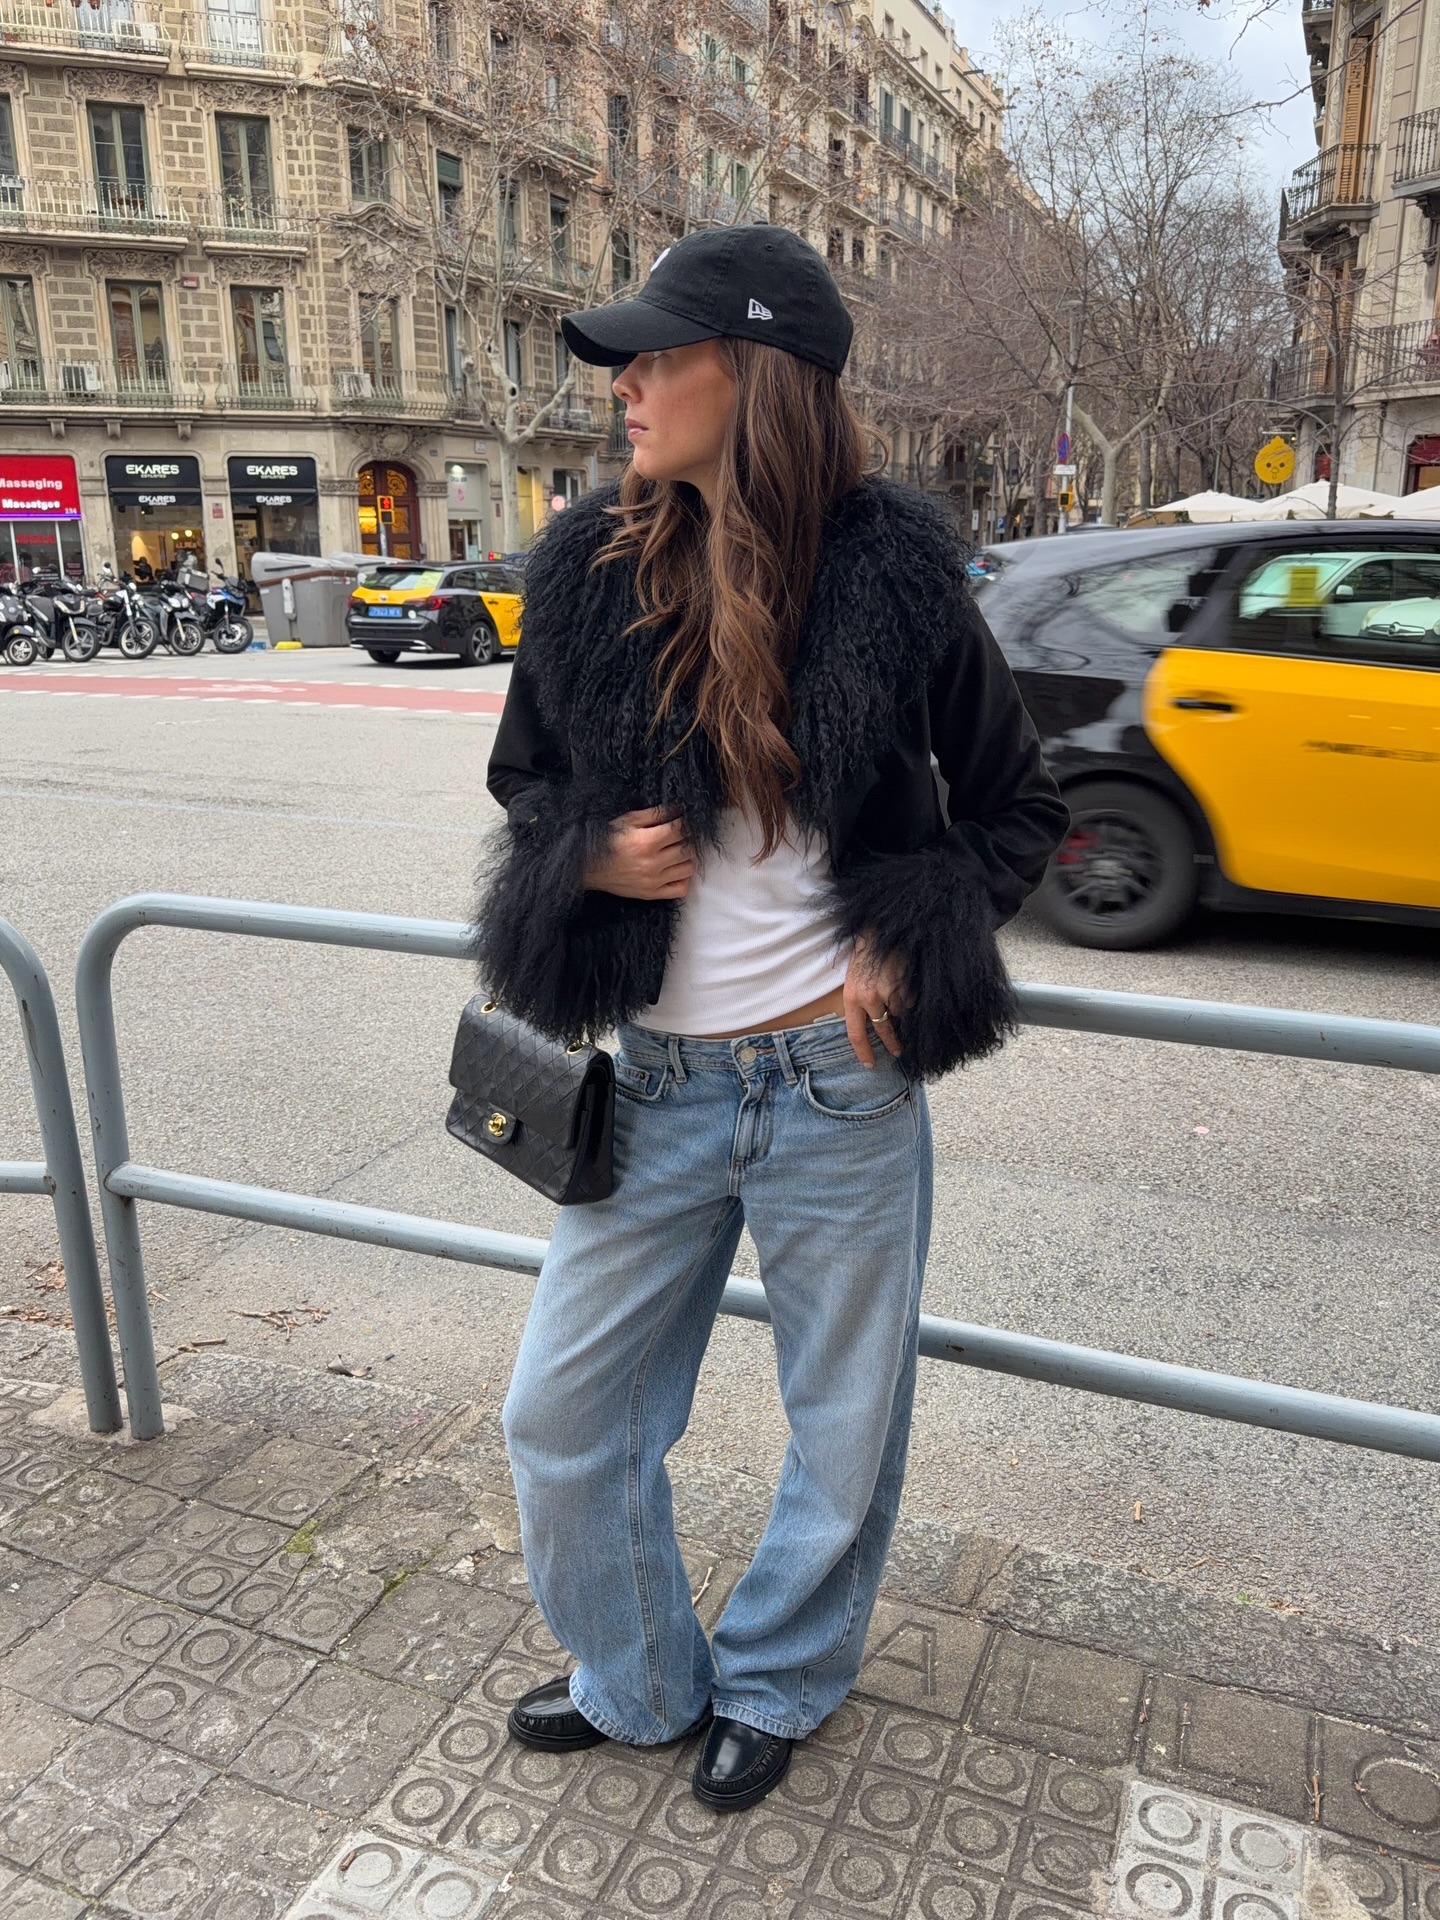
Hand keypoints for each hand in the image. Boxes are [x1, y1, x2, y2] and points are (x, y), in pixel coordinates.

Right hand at [585, 807, 696, 899]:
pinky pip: (680, 889)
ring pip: (688, 869)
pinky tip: (675, 870)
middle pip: (688, 849)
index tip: (683, 821)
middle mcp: (652, 863)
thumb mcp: (627, 820)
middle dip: (688, 839)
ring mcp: (653, 881)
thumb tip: (676, 809)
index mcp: (646, 842)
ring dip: (688, 858)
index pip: (681, 830)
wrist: (588, 866)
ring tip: (679, 851)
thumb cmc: (606, 840)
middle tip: (681, 836)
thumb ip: (654, 814)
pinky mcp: (651, 894)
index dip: (686, 823)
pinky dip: (684, 879)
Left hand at [844, 934, 908, 1066]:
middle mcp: (870, 998)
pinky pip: (911, 1000)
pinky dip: (909, 996)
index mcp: (852, 998)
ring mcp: (890, 992)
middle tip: (898, 1052)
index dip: (863, 1052)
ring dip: (900, 1009)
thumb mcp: (852, 981)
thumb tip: (871, 1027)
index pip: (856, 1034)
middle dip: (893, 1044)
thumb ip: (859, 1003)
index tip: (869, 1064)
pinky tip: (904, 982)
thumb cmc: (865, 957)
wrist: (880, 931)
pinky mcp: (906, 985)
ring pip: (899, 1014)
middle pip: (883, 1031)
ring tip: (896, 990)